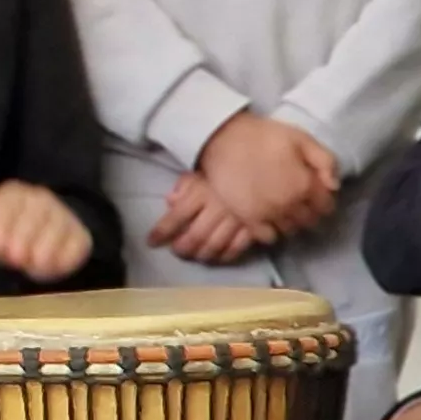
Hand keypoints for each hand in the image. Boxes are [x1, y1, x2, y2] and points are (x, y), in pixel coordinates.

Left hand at [0, 173, 92, 283]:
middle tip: (13, 256)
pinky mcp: (81, 236)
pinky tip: (48, 265)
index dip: (3, 222)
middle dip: (22, 237)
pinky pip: (76, 244)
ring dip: (41, 249)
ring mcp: (64, 216)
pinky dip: (62, 258)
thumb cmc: (1, 237)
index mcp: (14, 193)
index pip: (10, 200)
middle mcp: (42, 199)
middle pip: (35, 213)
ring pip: (57, 228)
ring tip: (29, 261)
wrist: (30, 256)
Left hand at [152, 174, 274, 265]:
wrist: (268, 161)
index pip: (175, 217)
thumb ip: (186, 185)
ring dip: (203, 254)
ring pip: (215, 243)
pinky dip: (227, 255)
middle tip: (178, 252)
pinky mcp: (255, 225)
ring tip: (196, 257)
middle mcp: (217, 208)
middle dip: (183, 248)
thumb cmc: (230, 165)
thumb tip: (170, 201)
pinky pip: (239, 245)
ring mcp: (237, 218)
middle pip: (195, 235)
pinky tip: (219, 258)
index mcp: (201, 193)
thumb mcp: (204, 170)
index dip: (161, 232)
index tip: (151, 242)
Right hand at [198, 110, 339, 236]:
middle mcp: (289, 204)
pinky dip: (272, 233)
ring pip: (289, 230)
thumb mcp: (302, 138)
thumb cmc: (263, 136)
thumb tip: (334, 186)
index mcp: (305, 185)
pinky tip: (269, 220)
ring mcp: (267, 213)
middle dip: (310, 213)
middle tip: (301, 203)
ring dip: (291, 223)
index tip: (317, 196)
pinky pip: (267, 237)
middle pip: (309, 221)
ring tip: (285, 211)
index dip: (324, 201)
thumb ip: (325, 161)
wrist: (223, 139)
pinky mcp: (247, 218)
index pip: (326, 206)